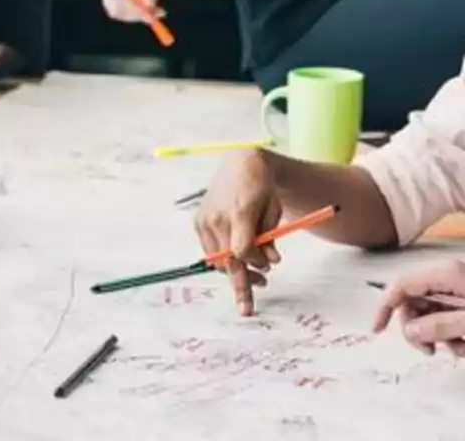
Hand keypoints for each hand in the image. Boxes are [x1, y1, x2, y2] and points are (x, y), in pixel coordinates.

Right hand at [193, 150, 283, 315]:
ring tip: (254, 277)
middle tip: (248, 307)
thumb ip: (270, 238)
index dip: (255, 263)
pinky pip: (210, 251)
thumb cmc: (261, 188)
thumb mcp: (274, 211)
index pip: (243, 251)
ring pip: (216, 260)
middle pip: (226, 261)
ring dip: (233, 272)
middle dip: (240, 283)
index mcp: (240, 211)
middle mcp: (218, 216)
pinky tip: (236, 259)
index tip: (267, 269)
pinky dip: (223, 260)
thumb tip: (271, 263)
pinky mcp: (197, 222)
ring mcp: (204, 219)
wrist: (240, 164)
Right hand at [373, 260, 464, 355]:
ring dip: (439, 335)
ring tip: (460, 349)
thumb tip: (409, 331)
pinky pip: (448, 316)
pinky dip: (453, 333)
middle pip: (415, 301)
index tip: (376, 330)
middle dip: (418, 329)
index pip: (401, 285)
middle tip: (429, 350)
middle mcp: (449, 276)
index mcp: (446, 274)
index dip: (385, 307)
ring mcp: (459, 287)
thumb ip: (440, 326)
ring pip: (432, 312)